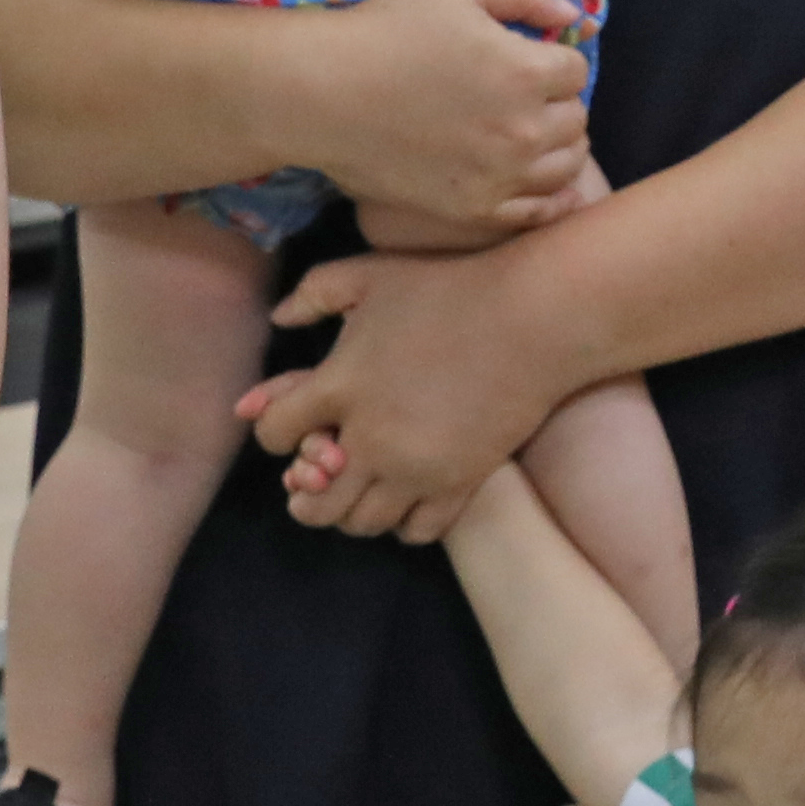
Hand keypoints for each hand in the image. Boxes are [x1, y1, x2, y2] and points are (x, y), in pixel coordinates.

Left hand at [237, 235, 577, 540]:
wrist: (533, 319)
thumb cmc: (449, 288)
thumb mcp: (370, 273)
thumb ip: (314, 292)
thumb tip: (280, 318)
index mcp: (340, 385)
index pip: (275, 432)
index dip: (272, 430)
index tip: (287, 426)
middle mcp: (370, 438)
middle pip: (314, 501)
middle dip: (305, 495)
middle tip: (314, 482)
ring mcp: (414, 468)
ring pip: (361, 524)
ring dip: (353, 511)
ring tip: (362, 491)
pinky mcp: (458, 484)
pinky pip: (416, 532)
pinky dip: (404, 524)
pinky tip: (407, 498)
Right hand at [276, 0, 593, 249]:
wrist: (324, 93)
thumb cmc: (389, 31)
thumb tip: (570, 15)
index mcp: (527, 72)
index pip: (577, 70)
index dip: (555, 59)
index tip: (528, 58)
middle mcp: (524, 130)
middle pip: (576, 119)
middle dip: (558, 102)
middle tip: (525, 96)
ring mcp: (501, 177)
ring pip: (567, 166)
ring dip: (557, 146)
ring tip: (528, 133)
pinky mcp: (474, 210)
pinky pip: (537, 212)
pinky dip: (548, 197)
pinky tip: (534, 180)